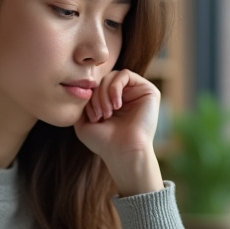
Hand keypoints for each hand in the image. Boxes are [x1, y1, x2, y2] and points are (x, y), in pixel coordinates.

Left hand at [73, 69, 163, 195]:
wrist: (123, 153)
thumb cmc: (104, 143)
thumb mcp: (83, 122)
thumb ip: (81, 104)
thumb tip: (81, 87)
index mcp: (113, 101)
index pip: (96, 86)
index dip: (89, 96)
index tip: (90, 116)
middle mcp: (127, 95)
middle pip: (103, 80)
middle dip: (96, 96)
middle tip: (98, 115)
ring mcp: (138, 92)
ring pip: (112, 76)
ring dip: (104, 93)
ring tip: (106, 113)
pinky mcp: (148, 90)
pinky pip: (125, 75)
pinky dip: (114, 88)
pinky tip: (116, 105)